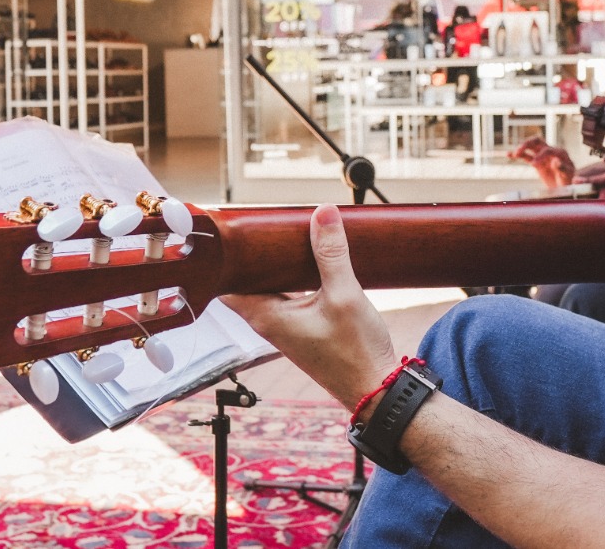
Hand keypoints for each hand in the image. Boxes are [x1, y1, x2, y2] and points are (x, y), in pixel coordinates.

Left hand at [224, 204, 398, 410]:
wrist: (376, 391)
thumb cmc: (357, 352)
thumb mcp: (345, 295)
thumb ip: (332, 253)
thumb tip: (322, 213)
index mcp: (266, 316)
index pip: (228, 280)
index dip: (229, 253)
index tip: (236, 227)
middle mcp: (269, 323)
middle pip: (247, 280)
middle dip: (256, 253)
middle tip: (267, 222)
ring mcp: (285, 328)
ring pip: (268, 288)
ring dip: (276, 265)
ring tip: (289, 235)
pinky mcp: (302, 330)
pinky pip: (287, 296)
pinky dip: (292, 277)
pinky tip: (310, 262)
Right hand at [508, 136, 575, 187]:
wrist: (567, 186)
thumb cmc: (569, 181)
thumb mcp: (568, 176)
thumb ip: (563, 169)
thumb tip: (556, 162)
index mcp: (560, 153)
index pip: (548, 150)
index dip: (540, 156)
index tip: (533, 165)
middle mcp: (551, 151)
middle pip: (537, 141)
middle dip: (528, 144)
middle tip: (519, 151)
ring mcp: (543, 156)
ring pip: (530, 146)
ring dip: (521, 148)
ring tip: (514, 154)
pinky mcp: (536, 162)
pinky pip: (526, 156)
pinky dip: (518, 155)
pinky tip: (509, 155)